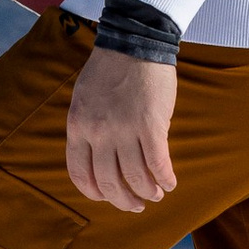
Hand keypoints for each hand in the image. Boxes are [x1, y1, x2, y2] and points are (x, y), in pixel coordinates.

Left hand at [66, 45, 178, 212]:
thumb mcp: (83, 100)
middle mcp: (98, 133)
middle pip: (109, 182)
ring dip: (147, 192)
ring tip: (155, 195)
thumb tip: (97, 160)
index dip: (95, 193)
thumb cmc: (110, 69)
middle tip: (135, 206)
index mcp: (78, 127)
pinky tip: (169, 183)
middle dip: (123, 201)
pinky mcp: (151, 125)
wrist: (134, 42)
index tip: (107, 197)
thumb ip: (87, 129)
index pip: (81, 174)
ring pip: (135, 178)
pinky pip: (158, 163)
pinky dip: (165, 178)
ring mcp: (124, 130)